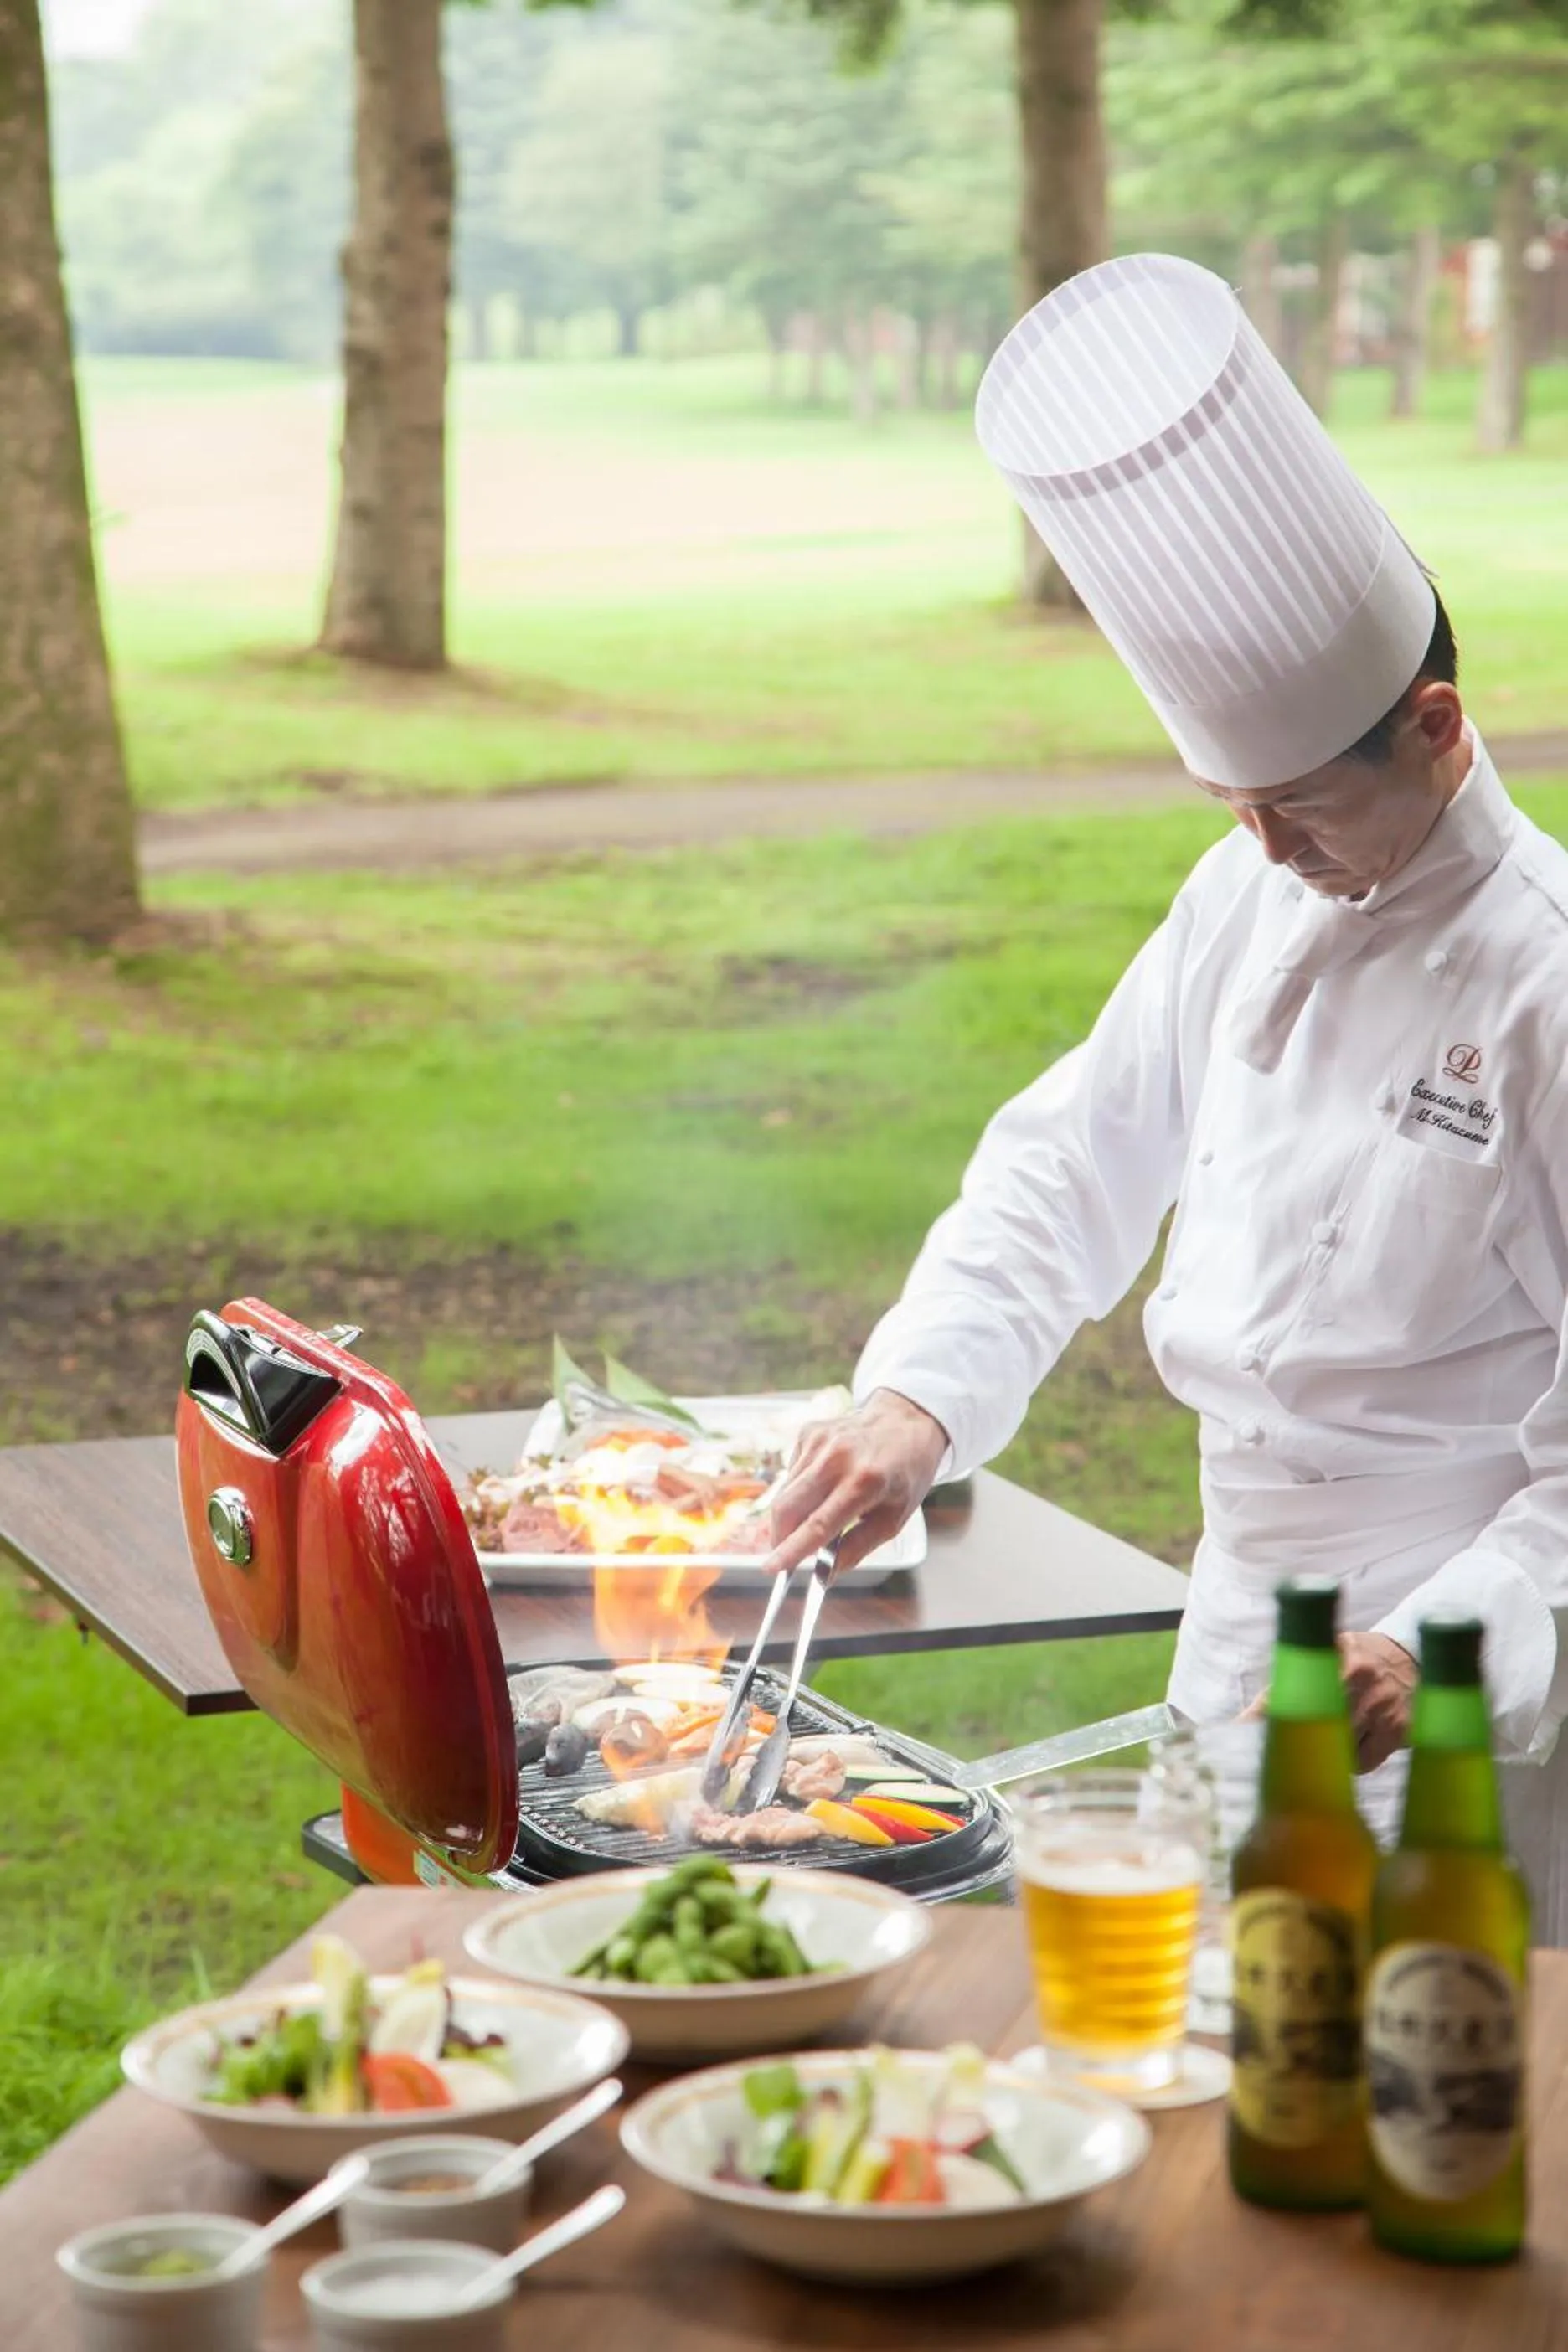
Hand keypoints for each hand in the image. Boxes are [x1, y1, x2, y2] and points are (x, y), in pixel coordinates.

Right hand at [765, 1389, 949, 1577]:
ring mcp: (820, 1441)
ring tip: (819, 1510)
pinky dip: (800, 1489)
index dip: (791, 1550)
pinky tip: (824, 1483)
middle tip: (785, 1554)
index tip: (770, 1569)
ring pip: (785, 1491)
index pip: (818, 1524)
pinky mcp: (809, 1432)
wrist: (906, 1422)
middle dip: (780, 1537)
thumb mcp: (892, 1520)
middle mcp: (838, 1458)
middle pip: (788, 1507)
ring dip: (792, 1514)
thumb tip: (823, 1576)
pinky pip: (792, 1473)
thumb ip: (855, 1549)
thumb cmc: (904, 1475)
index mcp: (864, 1482)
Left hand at [1235, 1630, 1416, 1771]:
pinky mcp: (1400, 1730)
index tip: (1240, 1732)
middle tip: (1285, 1750)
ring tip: (1327, 1740)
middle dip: (1296, 1740)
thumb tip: (1244, 1723)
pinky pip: (1363, 1763)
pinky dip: (1352, 1761)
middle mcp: (1359, 1676)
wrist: (1412, 1660)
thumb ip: (1285, 1685)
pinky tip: (1354, 1745)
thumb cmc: (1355, 1659)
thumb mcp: (1323, 1655)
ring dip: (1326, 1751)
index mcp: (1333, 1653)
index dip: (1265, 1715)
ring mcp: (1382, 1705)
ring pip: (1338, 1748)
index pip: (1293, 1689)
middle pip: (1315, 1723)